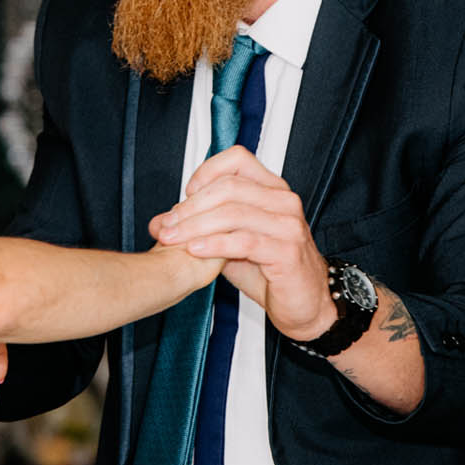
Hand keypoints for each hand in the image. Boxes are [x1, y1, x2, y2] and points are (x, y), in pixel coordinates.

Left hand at [148, 146, 336, 342]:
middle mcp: (283, 201)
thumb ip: (200, 228)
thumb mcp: (230, 244)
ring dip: (196, 226)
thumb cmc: (270, 272)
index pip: (237, 160)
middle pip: (229, 187)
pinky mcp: (287, 251)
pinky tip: (196, 250)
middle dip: (191, 206)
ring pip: (233, 213)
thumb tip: (159, 223)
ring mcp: (288, 225)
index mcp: (272, 189)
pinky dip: (215, 244)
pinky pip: (244, 241)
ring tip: (173, 239)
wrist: (304, 305)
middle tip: (167, 225)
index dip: (206, 172)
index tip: (185, 195)